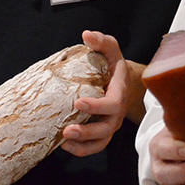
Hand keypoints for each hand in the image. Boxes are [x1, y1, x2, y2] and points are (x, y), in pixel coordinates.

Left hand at [62, 31, 128, 156]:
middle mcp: (117, 112)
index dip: (97, 106)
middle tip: (67, 130)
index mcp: (120, 91)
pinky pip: (95, 146)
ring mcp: (111, 123)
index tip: (78, 102)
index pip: (113, 103)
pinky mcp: (102, 131)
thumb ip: (101, 41)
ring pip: (102, 141)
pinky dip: (81, 149)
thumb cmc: (112, 64)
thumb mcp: (110, 48)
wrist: (122, 80)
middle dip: (87, 131)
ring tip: (64, 141)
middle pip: (108, 128)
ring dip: (83, 144)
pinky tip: (63, 145)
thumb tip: (86, 35)